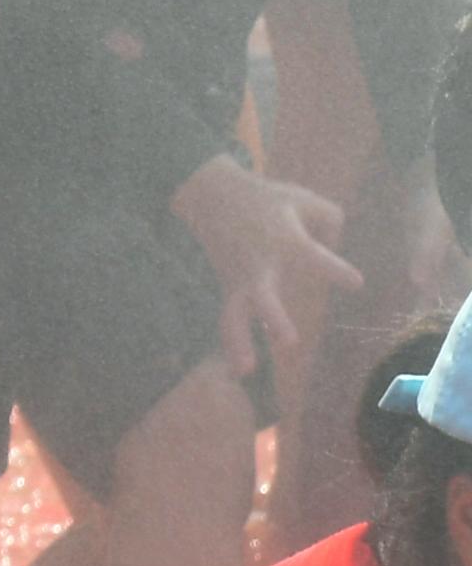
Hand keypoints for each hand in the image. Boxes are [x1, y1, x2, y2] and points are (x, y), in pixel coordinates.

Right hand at [173, 155, 363, 373]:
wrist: (210, 196)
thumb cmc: (265, 198)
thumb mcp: (304, 199)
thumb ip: (331, 222)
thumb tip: (335, 247)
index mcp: (283, 240)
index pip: (313, 258)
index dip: (335, 270)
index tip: (356, 283)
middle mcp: (260, 265)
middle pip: (263, 295)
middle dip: (273, 318)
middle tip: (288, 340)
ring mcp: (240, 279)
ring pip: (234, 314)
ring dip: (239, 341)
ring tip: (246, 369)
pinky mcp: (230, 288)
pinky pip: (230, 318)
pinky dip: (234, 343)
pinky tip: (243, 369)